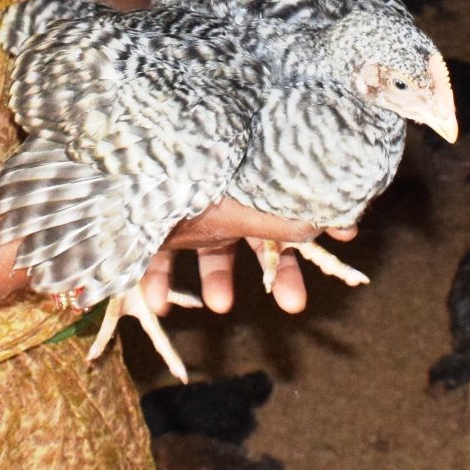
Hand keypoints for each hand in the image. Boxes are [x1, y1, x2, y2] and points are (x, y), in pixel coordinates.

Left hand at [140, 202, 354, 318]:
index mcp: (249, 184)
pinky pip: (160, 256)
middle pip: (259, 236)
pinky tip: (159, 303)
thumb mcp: (240, 205)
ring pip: (211, 250)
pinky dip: (159, 281)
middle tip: (296, 306)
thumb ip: (283, 218)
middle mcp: (225, 194)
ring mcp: (191, 208)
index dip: (318, 224)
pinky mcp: (155, 223)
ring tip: (220, 307)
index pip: (293, 203)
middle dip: (280, 272)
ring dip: (217, 281)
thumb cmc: (188, 182)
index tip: (346, 238)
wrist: (123, 162)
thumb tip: (331, 224)